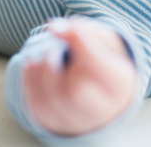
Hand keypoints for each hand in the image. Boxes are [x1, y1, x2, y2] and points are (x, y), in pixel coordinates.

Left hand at [23, 17, 136, 135]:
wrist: (101, 94)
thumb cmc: (104, 63)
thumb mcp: (107, 42)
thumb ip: (86, 31)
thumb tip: (55, 28)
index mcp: (120, 84)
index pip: (100, 65)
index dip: (78, 42)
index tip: (56, 27)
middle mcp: (101, 110)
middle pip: (76, 89)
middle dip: (58, 63)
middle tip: (53, 45)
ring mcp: (76, 121)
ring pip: (53, 99)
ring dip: (42, 69)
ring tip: (46, 53)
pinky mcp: (53, 122)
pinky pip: (37, 105)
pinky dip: (30, 80)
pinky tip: (34, 63)